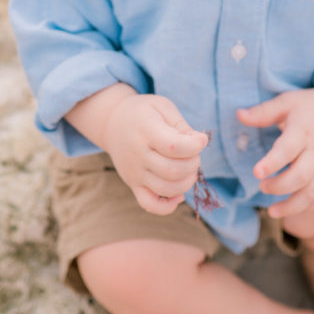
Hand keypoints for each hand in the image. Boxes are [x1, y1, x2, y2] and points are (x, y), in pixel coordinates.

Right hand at [103, 93, 208, 214]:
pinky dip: (168, 206)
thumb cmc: (143, 112)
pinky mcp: (133, 184)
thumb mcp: (162, 107)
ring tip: (189, 169)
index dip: (196, 145)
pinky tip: (178, 194)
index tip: (200, 139)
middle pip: (173, 170)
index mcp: (146, 130)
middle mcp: (138, 154)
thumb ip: (181, 125)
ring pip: (166, 189)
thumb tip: (200, 142)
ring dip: (187, 182)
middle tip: (194, 153)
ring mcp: (134, 172)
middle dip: (193, 163)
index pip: (175, 146)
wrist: (112, 122)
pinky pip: (149, 204)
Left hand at [237, 83, 313, 218]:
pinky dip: (309, 206)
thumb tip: (238, 115)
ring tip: (272, 211)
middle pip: (301, 175)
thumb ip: (262, 112)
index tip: (256, 172)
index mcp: (303, 131)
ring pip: (313, 192)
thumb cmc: (309, 105)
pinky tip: (291, 209)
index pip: (288, 149)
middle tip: (261, 186)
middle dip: (279, 186)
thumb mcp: (286, 101)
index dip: (272, 162)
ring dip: (293, 206)